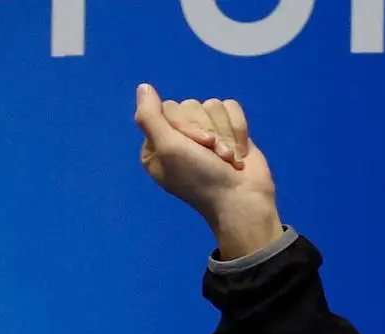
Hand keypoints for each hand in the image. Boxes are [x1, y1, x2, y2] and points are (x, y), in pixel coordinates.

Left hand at [134, 84, 282, 257]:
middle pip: (191, 105)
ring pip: (213, 105)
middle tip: (210, 155)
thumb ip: (150, 117)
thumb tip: (143, 87)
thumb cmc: (200, 178)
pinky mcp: (228, 129)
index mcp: (157, 144)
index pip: (169, 108)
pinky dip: (238, 130)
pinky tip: (237, 152)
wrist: (241, 197)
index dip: (185, 124)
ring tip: (225, 159)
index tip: (192, 147)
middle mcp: (178, 137)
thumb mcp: (168, 148)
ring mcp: (205, 132)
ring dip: (224, 134)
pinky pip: (231, 107)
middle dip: (206, 131)